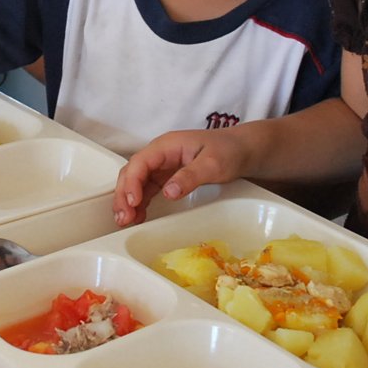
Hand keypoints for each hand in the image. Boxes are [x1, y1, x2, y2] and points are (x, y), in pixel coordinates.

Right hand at [113, 129, 245, 226]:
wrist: (243, 149)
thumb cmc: (229, 151)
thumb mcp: (212, 164)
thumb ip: (190, 176)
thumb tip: (168, 192)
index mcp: (166, 145)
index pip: (140, 162)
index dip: (132, 182)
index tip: (133, 202)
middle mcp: (160, 154)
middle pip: (132, 172)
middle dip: (124, 194)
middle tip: (124, 217)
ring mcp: (162, 165)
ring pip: (136, 182)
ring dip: (128, 200)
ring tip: (125, 221)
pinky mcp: (167, 176)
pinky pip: (147, 189)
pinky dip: (139, 203)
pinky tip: (137, 216)